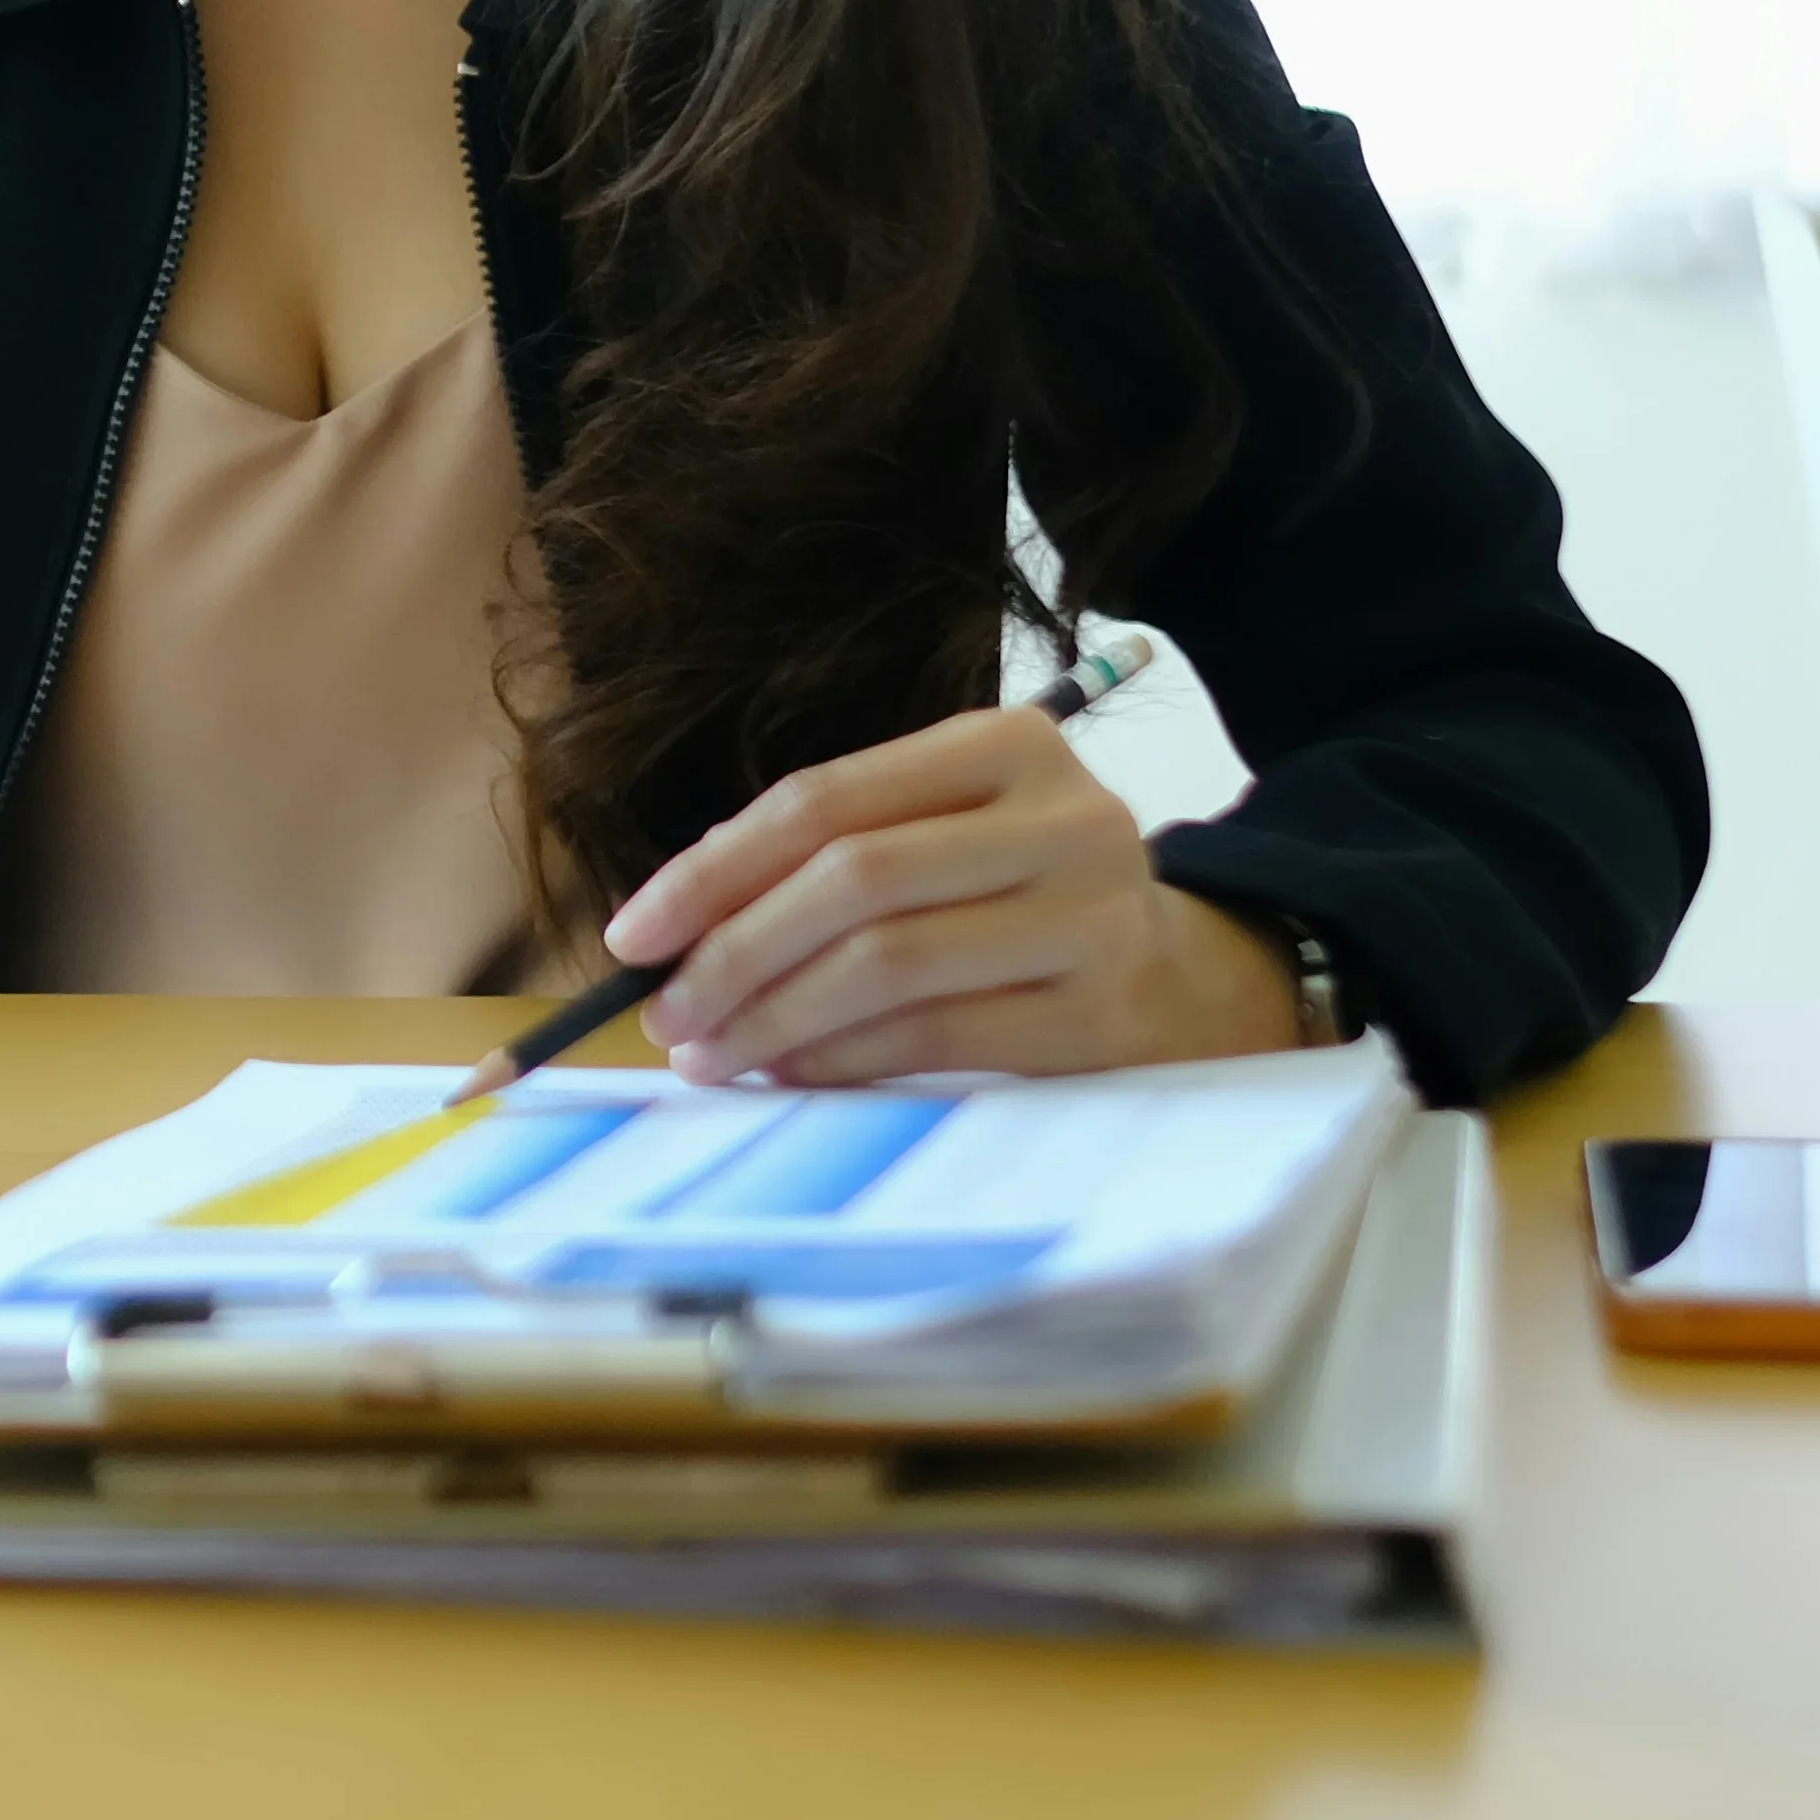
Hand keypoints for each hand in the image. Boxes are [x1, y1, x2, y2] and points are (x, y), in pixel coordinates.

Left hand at [599, 707, 1299, 1084]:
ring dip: (775, 1020)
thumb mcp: (949, 835)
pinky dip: (844, 1063)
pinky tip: (793, 1076)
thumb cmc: (1022, 899)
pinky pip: (937, 1039)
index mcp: (1008, 744)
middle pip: (854, 879)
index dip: (713, 869)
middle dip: (734, 952)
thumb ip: (833, 856)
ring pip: (889, 964)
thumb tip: (672, 931)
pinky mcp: (1103, 1014)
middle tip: (665, 1013)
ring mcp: (1094, 917)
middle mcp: (1063, 817)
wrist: (1186, 978)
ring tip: (712, 1054)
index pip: (825, 800)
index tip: (633, 935)